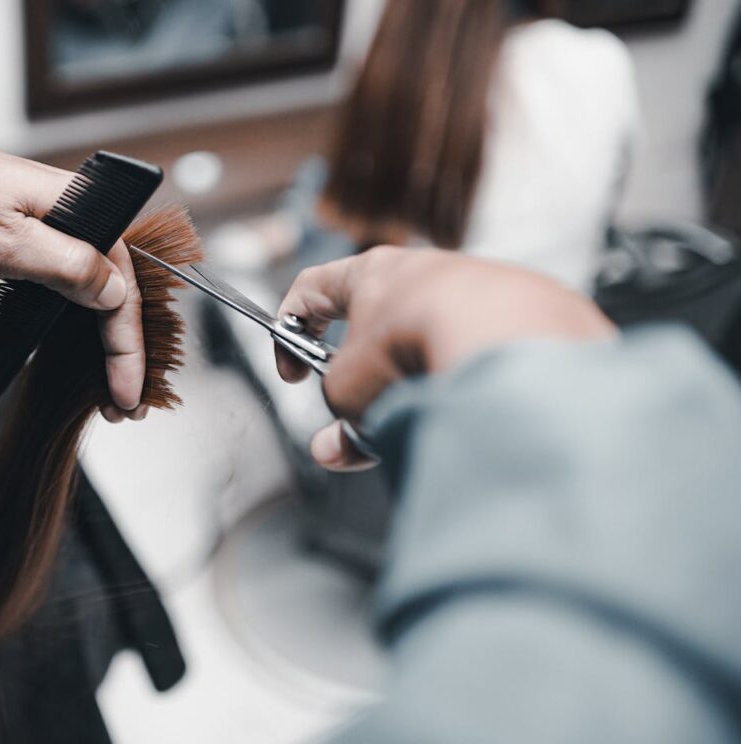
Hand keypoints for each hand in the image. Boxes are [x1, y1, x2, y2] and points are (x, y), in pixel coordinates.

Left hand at [0, 119, 145, 413]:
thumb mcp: (4, 242)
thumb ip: (67, 267)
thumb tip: (117, 294)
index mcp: (86, 207)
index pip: (125, 287)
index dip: (129, 347)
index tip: (127, 393)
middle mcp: (83, 215)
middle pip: (121, 292)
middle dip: (124, 353)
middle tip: (123, 406)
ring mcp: (63, 227)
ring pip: (100, 293)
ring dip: (107, 343)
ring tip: (108, 389)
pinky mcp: (42, 239)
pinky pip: (75, 285)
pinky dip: (82, 322)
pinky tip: (83, 351)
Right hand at [276, 247, 615, 470]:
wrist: (504, 337)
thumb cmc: (412, 348)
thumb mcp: (351, 392)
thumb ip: (337, 419)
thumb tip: (336, 449)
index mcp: (372, 274)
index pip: (314, 288)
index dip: (290, 331)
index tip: (293, 373)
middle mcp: (426, 270)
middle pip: (381, 323)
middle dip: (368, 375)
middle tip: (364, 413)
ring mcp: (480, 289)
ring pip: (436, 342)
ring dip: (419, 382)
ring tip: (423, 421)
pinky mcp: (526, 314)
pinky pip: (484, 355)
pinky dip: (470, 385)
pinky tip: (469, 413)